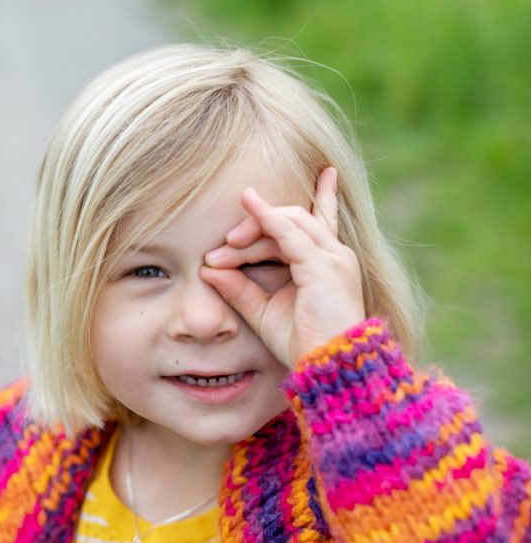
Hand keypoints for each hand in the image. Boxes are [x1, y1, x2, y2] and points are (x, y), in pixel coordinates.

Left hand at [198, 167, 364, 367]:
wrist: (327, 367)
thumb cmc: (302, 343)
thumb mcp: (262, 312)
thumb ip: (238, 289)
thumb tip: (208, 270)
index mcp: (326, 263)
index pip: (322, 218)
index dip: (322, 194)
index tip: (314, 175)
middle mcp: (334, 255)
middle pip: (291, 220)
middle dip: (254, 225)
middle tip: (222, 247)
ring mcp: (332, 258)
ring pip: (288, 222)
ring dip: (253, 228)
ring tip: (226, 245)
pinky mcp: (323, 266)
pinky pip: (290, 234)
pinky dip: (268, 221)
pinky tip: (251, 209)